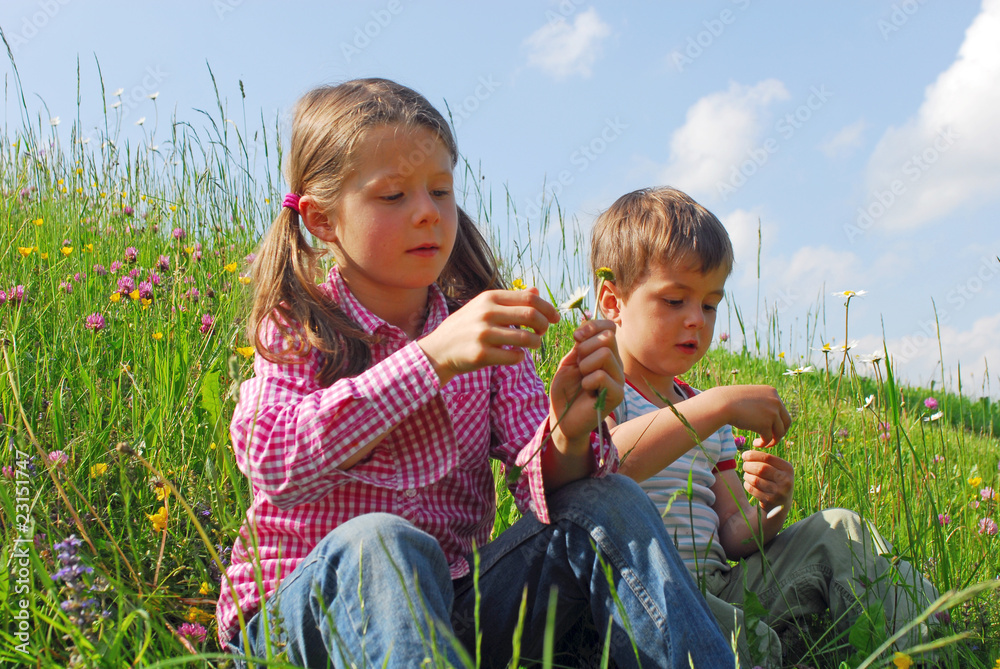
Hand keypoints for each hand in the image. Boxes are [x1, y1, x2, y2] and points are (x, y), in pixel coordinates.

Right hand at [418, 287, 558, 385]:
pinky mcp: (481, 354)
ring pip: (526, 338)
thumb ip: (510, 300)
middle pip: (531, 314)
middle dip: (544, 325)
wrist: (438, 349)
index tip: (555, 317)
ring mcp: (483, 334)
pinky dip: (520, 357)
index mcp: (489, 298)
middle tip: (543, 332)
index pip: (529, 297)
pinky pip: (514, 357)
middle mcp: (486, 313)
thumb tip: (536, 290)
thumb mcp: (483, 307)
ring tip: (532, 344)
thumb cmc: (465, 327)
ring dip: (535, 343)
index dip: (547, 307)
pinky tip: (515, 355)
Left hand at [548, 319, 623, 452]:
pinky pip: (603, 376)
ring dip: (586, 365)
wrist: (563, 417)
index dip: (592, 326)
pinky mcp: (617, 395)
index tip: (576, 337)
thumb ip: (580, 345)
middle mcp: (616, 364)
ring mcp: (619, 379)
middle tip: (578, 365)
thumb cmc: (566, 390)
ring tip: (582, 379)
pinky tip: (586, 390)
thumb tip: (586, 328)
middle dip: (586, 347)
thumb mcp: (569, 362)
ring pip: (606, 354)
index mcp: (606, 353)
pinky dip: (588, 380)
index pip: (609, 327)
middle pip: (608, 337)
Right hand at [704, 385, 791, 447]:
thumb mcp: (750, 397)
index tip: (771, 428)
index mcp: (772, 392)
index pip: (782, 410)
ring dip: (773, 440)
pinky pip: (769, 438)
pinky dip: (763, 443)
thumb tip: (768, 416)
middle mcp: (776, 401)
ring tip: (763, 443)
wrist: (721, 403)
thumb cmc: (730, 401)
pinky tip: (755, 444)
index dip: (778, 421)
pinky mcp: (766, 424)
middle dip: (780, 432)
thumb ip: (761, 403)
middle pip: (787, 421)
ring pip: (780, 432)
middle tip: (772, 439)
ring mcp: (772, 412)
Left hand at [740, 449, 793, 511]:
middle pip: (761, 468)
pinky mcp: (770, 501)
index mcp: (788, 469)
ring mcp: (779, 492)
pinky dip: (747, 485)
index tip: (744, 455)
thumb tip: (747, 454)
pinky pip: (752, 489)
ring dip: (747, 476)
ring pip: (755, 479)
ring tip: (747, 475)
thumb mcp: (777, 471)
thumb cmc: (775, 482)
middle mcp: (786, 480)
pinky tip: (748, 484)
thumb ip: (765, 461)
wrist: (780, 505)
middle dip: (748, 465)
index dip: (753, 455)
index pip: (768, 458)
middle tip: (744, 466)